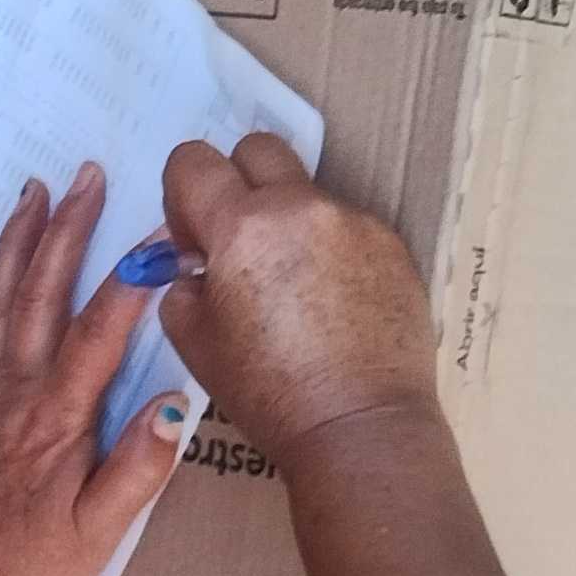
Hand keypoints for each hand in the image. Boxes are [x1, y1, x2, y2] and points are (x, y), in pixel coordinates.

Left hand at [0, 163, 193, 575]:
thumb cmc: (37, 568)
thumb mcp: (103, 532)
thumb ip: (139, 468)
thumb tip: (174, 404)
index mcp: (59, 418)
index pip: (99, 332)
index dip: (129, 279)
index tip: (158, 233)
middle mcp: (15, 395)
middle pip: (41, 296)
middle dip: (65, 230)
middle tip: (86, 175)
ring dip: (15, 244)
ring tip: (32, 191)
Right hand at [152, 133, 440, 454]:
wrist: (360, 426)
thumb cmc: (271, 395)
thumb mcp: (195, 345)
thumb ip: (182, 287)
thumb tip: (197, 266)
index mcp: (241, 228)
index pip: (193, 161)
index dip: (183, 196)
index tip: (194, 240)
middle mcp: (300, 208)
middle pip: (258, 149)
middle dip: (238, 183)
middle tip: (239, 243)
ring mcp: (354, 222)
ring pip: (306, 193)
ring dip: (289, 223)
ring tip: (294, 291)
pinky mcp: (392, 245)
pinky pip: (347, 227)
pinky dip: (331, 251)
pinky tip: (332, 306)